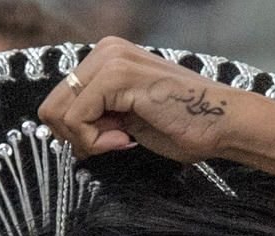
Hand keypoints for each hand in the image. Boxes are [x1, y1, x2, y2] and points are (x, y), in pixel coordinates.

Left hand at [38, 37, 241, 162]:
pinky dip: (96, 141)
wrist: (222, 123)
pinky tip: (126, 139)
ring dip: (87, 140)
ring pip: (59, 113)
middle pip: (51, 107)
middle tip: (113, 144)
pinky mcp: (115, 76)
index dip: (76, 133)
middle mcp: (104, 51)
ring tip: (122, 140)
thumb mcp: (127, 119)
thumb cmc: (185, 125)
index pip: (59, 101)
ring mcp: (109, 59)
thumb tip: (63, 135)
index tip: (110, 142)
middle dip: (77, 137)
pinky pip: (77, 119)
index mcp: (106, 58)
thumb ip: (97, 117)